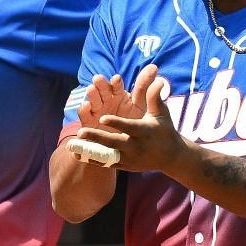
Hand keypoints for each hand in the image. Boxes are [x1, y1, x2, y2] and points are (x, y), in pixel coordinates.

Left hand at [73, 71, 189, 175]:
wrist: (170, 157)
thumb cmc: (164, 129)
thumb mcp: (161, 113)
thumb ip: (154, 97)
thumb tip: (158, 80)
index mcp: (145, 131)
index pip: (129, 127)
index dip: (116, 123)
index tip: (102, 118)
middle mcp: (137, 146)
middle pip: (115, 142)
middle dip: (97, 137)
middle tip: (80, 132)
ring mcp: (130, 158)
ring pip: (108, 155)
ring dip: (91, 150)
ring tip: (74, 145)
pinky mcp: (125, 165)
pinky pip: (107, 163)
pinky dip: (93, 159)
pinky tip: (78, 153)